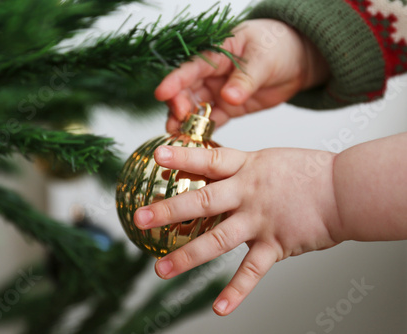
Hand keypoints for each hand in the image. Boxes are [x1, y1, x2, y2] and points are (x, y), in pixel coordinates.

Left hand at [134, 146, 341, 315]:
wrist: (344, 189)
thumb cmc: (306, 173)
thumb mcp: (267, 160)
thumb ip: (237, 168)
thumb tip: (206, 167)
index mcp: (246, 167)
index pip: (209, 160)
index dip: (183, 157)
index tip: (158, 158)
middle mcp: (248, 193)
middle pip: (202, 202)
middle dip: (169, 211)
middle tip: (141, 218)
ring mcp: (260, 220)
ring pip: (218, 240)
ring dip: (187, 257)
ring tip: (161, 270)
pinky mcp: (276, 244)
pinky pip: (252, 272)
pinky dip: (236, 291)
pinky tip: (220, 308)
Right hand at [155, 19, 329, 131]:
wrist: (297, 59)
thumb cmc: (277, 46)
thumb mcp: (263, 59)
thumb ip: (245, 80)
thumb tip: (228, 96)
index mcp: (216, 56)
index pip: (190, 69)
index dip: (175, 81)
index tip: (162, 94)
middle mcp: (212, 75)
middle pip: (187, 92)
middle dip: (178, 107)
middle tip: (176, 123)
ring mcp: (219, 92)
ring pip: (195, 109)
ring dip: (185, 123)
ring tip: (178, 137)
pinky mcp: (228, 108)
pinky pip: (211, 121)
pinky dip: (202, 131)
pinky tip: (194, 142)